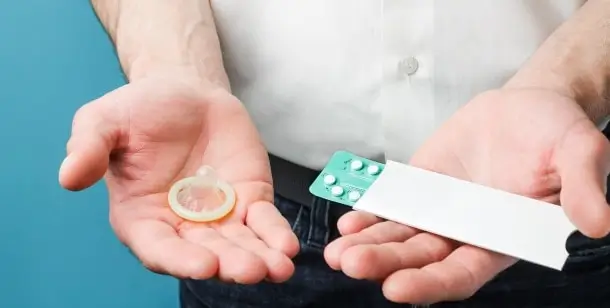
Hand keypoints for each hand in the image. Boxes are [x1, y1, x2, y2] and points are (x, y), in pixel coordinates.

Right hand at [59, 77, 298, 282]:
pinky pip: (263, 222)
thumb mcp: (104, 121)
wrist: (185, 94)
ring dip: (259, 258)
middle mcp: (181, 226)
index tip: (202, 265)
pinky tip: (289, 247)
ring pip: (239, 245)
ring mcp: (219, 217)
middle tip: (251, 271)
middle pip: (205, 254)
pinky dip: (275, 235)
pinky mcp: (248, 200)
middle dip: (229, 264)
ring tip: (278, 268)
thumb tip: (68, 177)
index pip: (158, 248)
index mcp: (142, 217)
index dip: (178, 260)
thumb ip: (89, 148)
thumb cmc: (139, 110)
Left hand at [325, 89, 609, 303]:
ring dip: (367, 245)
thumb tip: (597, 224)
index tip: (397, 289)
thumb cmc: (556, 132)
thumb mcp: (579, 151)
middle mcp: (465, 233)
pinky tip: (346, 222)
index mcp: (503, 239)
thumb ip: (582, 186)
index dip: (431, 283)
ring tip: (337, 252)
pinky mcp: (419, 186)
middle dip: (385, 264)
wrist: (526, 104)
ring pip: (398, 237)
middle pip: (420, 259)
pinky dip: (368, 214)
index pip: (463, 273)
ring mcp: (438, 210)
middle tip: (352, 266)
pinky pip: (390, 205)